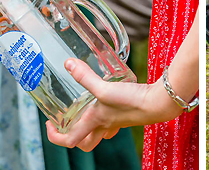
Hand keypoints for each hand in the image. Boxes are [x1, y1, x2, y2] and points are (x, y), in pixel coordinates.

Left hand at [46, 58, 165, 151]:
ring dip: (89, 127)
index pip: (70, 141)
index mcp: (95, 122)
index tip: (50, 124)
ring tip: (84, 112)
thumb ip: (86, 76)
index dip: (55, 136)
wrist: (159, 103)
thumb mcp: (105, 88)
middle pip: (85, 143)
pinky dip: (107, 115)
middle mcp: (105, 126)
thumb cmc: (132, 101)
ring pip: (99, 132)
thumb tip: (68, 64)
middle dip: (73, 137)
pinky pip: (113, 121)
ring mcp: (117, 122)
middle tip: (66, 124)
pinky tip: (107, 102)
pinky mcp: (127, 114)